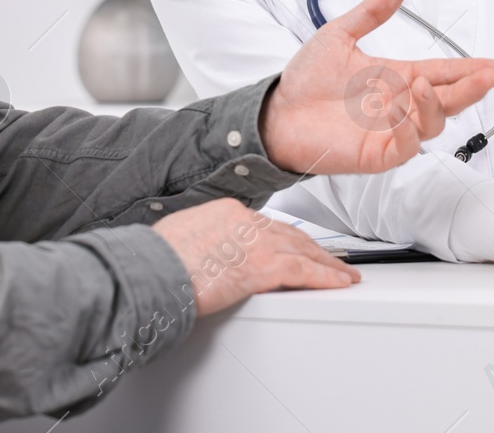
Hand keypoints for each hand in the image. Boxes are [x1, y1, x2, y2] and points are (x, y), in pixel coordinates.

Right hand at [151, 199, 358, 316]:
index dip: (286, 237)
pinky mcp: (262, 266)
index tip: (297, 245)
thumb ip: (203, 241)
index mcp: (226, 210)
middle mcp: (245, 220)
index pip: (266, 224)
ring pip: (304, 250)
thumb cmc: (155, 261)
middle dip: (313, 248)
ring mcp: (256, 242)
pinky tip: (339, 283)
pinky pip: (305, 271)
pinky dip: (326, 277)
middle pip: (290, 234)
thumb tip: (207, 255)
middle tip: (332, 259)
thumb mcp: (181, 238)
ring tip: (344, 274)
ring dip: (327, 264)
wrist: (150, 270)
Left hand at [262, 0, 493, 174]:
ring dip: (435, 105)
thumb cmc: (306, 80)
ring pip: (431, 124)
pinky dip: (408, 129)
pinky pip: (404, 146)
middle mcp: (400, 106)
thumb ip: (370, 14)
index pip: (442, 73)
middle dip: (470, 88)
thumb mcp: (339, 35)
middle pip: (447, 100)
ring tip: (422, 85)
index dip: (470, 70)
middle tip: (486, 75)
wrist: (275, 113)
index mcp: (396, 78)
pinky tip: (402, 110)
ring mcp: (391, 132)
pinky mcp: (376, 154)